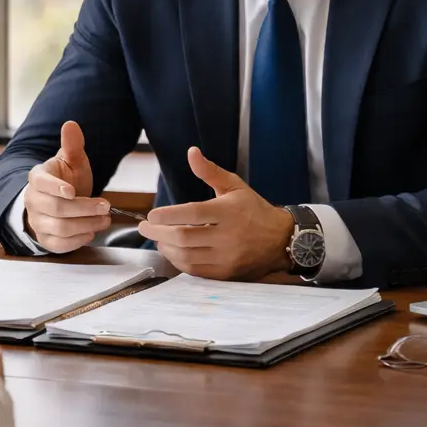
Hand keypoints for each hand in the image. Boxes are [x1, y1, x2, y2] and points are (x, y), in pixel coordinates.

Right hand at [22, 120, 109, 253]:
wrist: (59, 202)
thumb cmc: (67, 179)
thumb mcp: (72, 161)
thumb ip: (72, 144)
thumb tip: (71, 124)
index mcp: (37, 178)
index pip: (41, 183)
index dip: (56, 188)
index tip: (73, 191)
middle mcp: (32, 201)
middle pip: (55, 209)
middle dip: (84, 208)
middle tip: (105, 206)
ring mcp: (37, 222)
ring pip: (60, 228)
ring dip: (86, 225)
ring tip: (105, 219)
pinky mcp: (45, 239)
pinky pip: (59, 244)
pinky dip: (78, 240)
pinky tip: (91, 232)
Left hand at [136, 147, 295, 280]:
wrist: (281, 240)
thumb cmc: (254, 210)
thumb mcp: (235, 186)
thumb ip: (210, 171)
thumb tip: (191, 152)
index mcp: (228, 212)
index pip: (192, 214)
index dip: (168, 215)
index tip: (152, 214)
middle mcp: (228, 236)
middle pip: (184, 237)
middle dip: (158, 232)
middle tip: (145, 226)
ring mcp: (227, 257)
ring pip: (186, 255)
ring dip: (166, 247)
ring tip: (157, 237)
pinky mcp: (226, 273)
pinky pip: (194, 270)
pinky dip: (178, 261)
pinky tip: (172, 251)